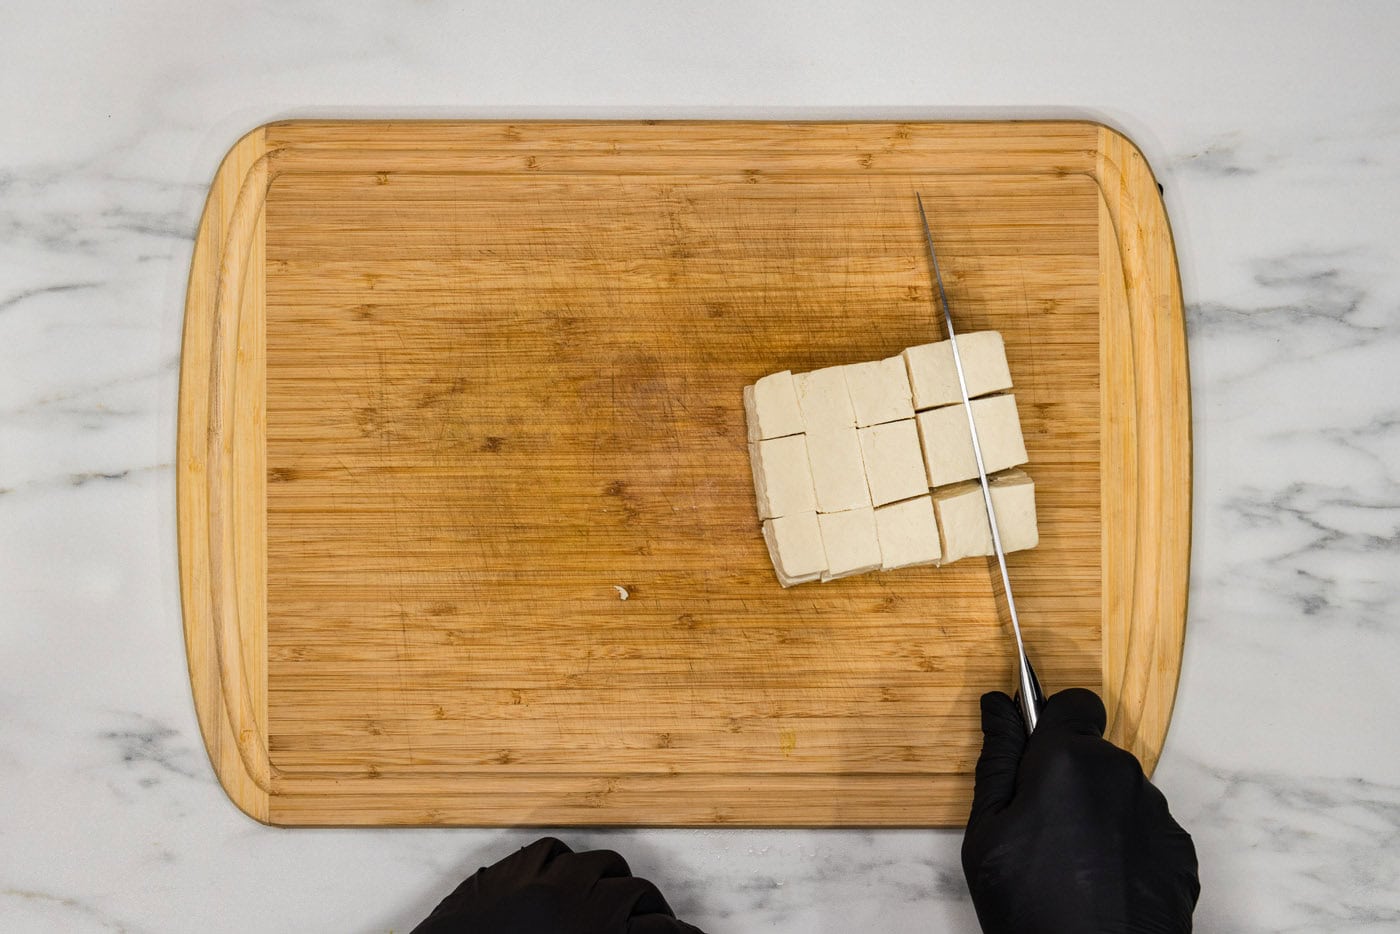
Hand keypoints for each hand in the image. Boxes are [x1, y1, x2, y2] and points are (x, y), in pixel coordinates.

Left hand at [411, 836, 703, 933]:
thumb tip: (631, 933)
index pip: (658, 931)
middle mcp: (572, 904)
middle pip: (633, 890)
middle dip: (648, 907)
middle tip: (653, 923)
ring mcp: (538, 884)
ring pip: (594, 862)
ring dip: (609, 878)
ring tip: (611, 895)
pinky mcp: (506, 875)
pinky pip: (547, 852)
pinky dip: (563, 861)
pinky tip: (565, 874)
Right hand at [962, 689, 1198, 933]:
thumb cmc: (1030, 904)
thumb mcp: (987, 830)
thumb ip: (997, 758)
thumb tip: (997, 704)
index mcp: (1068, 760)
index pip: (1074, 702)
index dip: (1053, 722)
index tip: (1036, 753)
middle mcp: (1121, 774)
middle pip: (1093, 754)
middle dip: (1068, 778)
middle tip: (1039, 830)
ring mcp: (1157, 814)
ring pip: (1119, 793)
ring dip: (1097, 813)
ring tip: (1071, 865)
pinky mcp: (1180, 852)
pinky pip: (1145, 830)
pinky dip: (1125, 846)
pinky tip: (1102, 882)